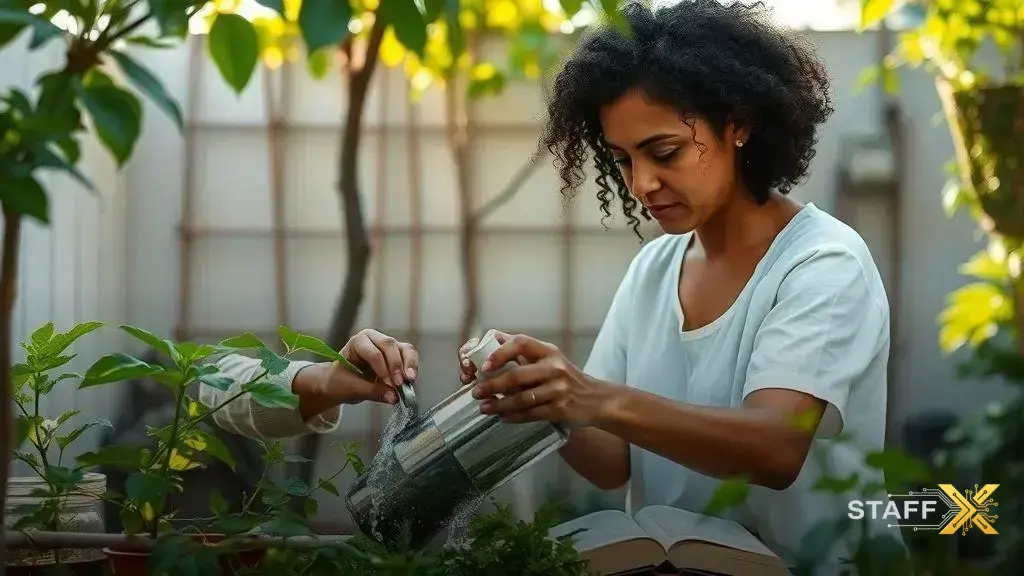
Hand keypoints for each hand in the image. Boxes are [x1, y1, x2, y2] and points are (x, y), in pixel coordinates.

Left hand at [299, 329, 417, 406]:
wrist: (341, 383)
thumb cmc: (340, 382)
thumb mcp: (351, 388)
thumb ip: (373, 392)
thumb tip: (394, 397)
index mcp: (358, 341)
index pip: (373, 353)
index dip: (382, 369)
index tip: (389, 385)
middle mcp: (375, 338)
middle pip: (390, 346)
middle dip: (396, 365)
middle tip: (399, 384)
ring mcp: (388, 346)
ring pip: (404, 349)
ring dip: (409, 364)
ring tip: (410, 380)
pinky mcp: (398, 355)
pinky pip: (409, 357)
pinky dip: (412, 368)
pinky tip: (411, 381)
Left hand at [463, 331, 613, 425]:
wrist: (597, 399)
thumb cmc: (566, 378)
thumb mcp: (551, 359)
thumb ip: (525, 354)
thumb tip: (491, 342)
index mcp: (549, 351)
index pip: (521, 343)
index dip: (500, 352)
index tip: (484, 365)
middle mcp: (555, 367)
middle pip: (517, 375)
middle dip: (492, 386)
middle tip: (476, 392)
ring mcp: (558, 389)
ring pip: (522, 398)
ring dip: (499, 405)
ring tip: (484, 408)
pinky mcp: (560, 409)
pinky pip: (531, 413)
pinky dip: (514, 417)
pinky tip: (502, 418)